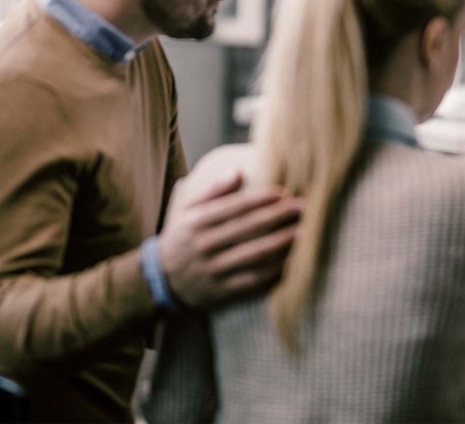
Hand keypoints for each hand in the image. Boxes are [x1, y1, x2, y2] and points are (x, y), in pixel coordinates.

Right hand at [159, 169, 300, 308]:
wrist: (160, 280)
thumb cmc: (181, 237)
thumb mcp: (187, 210)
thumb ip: (213, 192)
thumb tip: (238, 172)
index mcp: (197, 222)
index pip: (234, 207)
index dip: (261, 199)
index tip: (283, 192)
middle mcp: (205, 245)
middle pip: (248, 228)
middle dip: (278, 216)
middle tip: (302, 207)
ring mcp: (214, 270)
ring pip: (254, 255)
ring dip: (281, 243)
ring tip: (303, 231)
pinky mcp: (221, 291)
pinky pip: (253, 280)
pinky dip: (273, 270)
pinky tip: (290, 260)